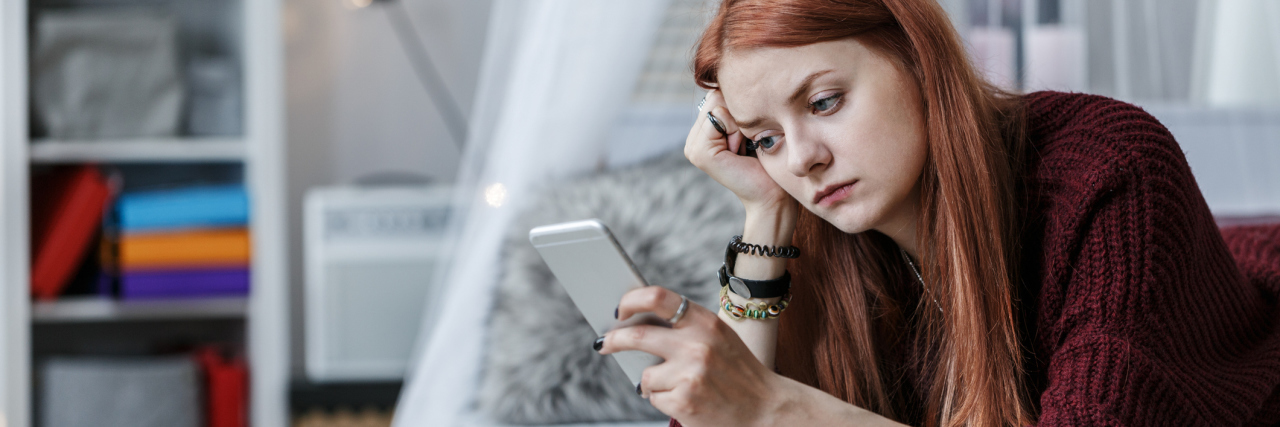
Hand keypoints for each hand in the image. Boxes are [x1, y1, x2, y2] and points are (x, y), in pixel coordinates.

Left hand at [599, 286, 785, 426]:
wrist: (767, 410)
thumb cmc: (738, 373)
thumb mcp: (719, 339)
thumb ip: (684, 329)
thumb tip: (635, 324)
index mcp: (706, 323)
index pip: (659, 297)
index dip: (631, 300)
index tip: (620, 309)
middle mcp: (697, 345)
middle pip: (637, 336)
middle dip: (614, 340)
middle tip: (604, 344)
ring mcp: (690, 375)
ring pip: (645, 376)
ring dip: (652, 384)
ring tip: (678, 387)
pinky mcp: (684, 402)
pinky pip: (654, 398)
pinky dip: (664, 401)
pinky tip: (687, 401)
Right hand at [686, 90, 793, 212]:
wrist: (774, 195)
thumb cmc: (769, 160)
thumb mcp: (751, 126)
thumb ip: (736, 106)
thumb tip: (734, 73)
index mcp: (703, 132)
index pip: (717, 93)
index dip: (740, 107)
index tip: (750, 134)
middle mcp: (693, 138)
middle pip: (716, 95)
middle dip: (738, 114)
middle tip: (747, 141)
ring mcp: (692, 146)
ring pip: (717, 103)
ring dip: (739, 122)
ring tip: (744, 146)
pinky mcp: (699, 152)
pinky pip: (718, 116)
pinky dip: (735, 129)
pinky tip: (740, 150)